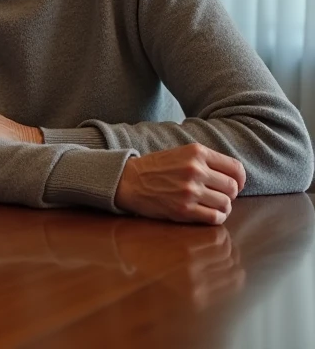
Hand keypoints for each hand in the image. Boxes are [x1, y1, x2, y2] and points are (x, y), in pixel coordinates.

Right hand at [114, 144, 245, 224]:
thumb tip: (234, 177)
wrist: (128, 181)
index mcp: (196, 152)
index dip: (240, 179)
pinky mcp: (184, 209)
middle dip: (229, 194)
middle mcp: (195, 170)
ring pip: (226, 204)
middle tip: (219, 195)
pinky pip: (215, 217)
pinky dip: (216, 217)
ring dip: (223, 207)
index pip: (235, 168)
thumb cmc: (156, 168)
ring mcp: (190, 191)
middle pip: (232, 188)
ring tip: (212, 205)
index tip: (235, 184)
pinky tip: (208, 214)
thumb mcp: (181, 153)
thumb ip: (206, 160)